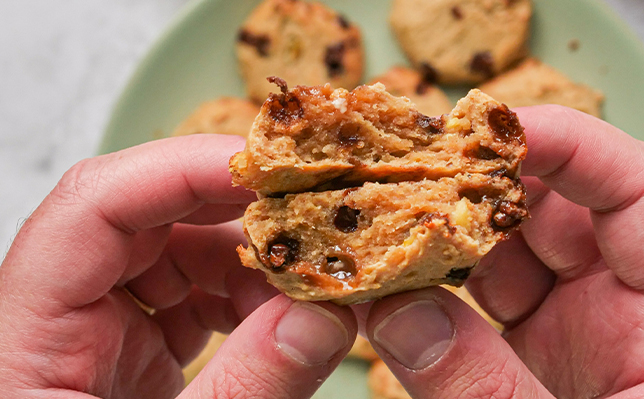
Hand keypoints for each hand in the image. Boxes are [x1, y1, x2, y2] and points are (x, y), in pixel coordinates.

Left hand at [0, 135, 356, 398]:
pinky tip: (281, 318)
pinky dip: (242, 296)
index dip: (181, 170)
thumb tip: (324, 317)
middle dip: (233, 210)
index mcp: (22, 336)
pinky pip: (186, 293)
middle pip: (140, 216)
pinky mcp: (125, 347)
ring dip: (246, 258)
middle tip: (311, 217)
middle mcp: (51, 315)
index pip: (92, 207)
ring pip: (171, 249)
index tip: (269, 170)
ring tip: (306, 286)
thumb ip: (248, 389)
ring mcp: (90, 328)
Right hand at [362, 106, 643, 397]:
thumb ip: (482, 390)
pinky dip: (434, 280)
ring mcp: (576, 329)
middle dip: (481, 179)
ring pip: (510, 244)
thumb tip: (396, 313)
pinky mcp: (530, 353)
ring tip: (383, 224)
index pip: (638, 191)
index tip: (487, 129)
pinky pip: (480, 292)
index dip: (569, 143)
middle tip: (404, 171)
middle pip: (560, 205)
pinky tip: (391, 278)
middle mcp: (627, 309)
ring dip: (446, 229)